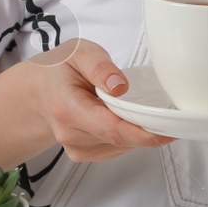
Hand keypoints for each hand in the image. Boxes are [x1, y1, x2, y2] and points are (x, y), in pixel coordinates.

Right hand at [29, 38, 175, 159]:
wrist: (37, 92)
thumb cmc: (58, 69)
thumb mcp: (78, 52)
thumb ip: (100, 66)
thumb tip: (120, 86)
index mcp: (68, 108)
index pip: (112, 129)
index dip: (145, 133)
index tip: (170, 129)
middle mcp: (70, 135)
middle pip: (121, 140)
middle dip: (147, 128)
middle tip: (167, 112)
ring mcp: (76, 149)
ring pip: (122, 146)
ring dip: (137, 131)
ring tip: (134, 106)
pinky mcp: (85, 154)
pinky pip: (117, 148)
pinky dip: (128, 135)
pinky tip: (124, 117)